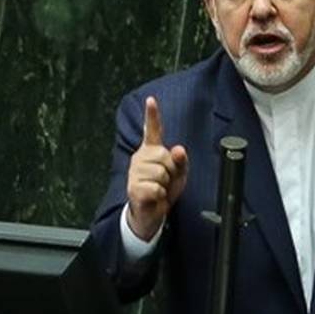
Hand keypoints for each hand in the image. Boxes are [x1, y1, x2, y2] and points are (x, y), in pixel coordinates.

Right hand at [126, 96, 187, 240]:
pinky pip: (156, 187)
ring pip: (161, 172)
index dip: (151, 115)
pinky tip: (154, 197)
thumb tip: (178, 149)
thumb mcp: (179, 174)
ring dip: (165, 185)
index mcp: (151, 151)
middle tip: (165, 181)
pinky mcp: (133, 187)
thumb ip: (181, 161)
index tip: (151, 100)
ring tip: (158, 189)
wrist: (151, 214)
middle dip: (171, 170)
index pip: (152, 130)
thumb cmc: (164, 190)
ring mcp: (135, 172)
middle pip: (164, 156)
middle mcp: (140, 158)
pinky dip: (160, 195)